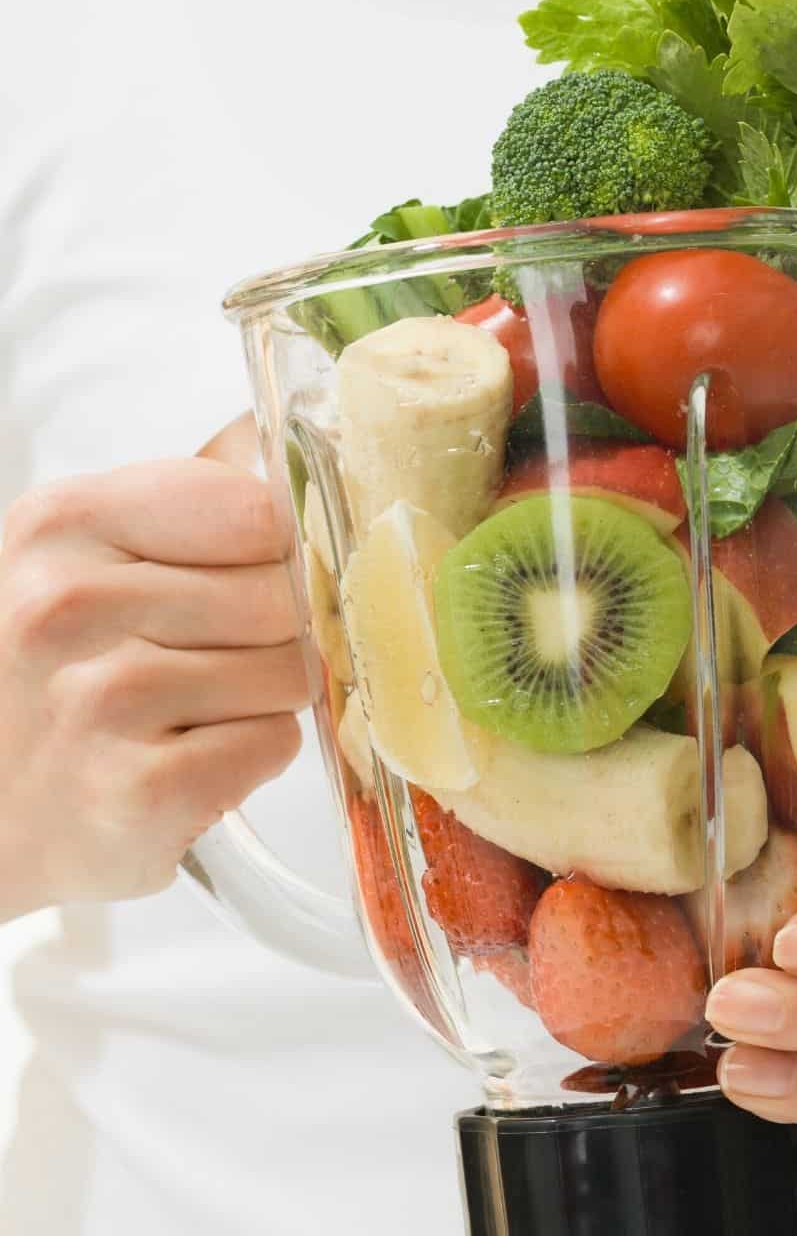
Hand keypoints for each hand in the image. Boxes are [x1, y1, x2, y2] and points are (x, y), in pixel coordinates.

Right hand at [0, 419, 305, 919]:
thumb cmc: (55, 676)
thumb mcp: (84, 557)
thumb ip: (189, 498)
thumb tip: (302, 442)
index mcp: (58, 526)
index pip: (254, 510)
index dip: (280, 550)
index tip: (255, 574)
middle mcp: (65, 606)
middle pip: (282, 594)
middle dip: (279, 632)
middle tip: (214, 661)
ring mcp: (101, 703)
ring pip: (289, 670)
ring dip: (267, 697)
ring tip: (194, 712)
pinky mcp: (141, 793)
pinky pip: (274, 743)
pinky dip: (254, 755)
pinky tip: (191, 760)